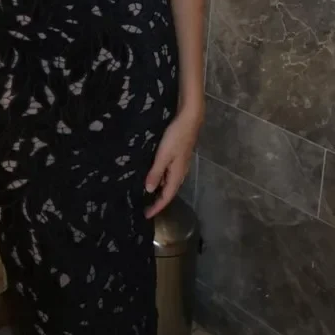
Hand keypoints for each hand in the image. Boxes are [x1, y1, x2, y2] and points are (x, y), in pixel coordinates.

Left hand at [144, 102, 202, 218]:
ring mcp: (180, 164)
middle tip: (144, 206)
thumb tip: (148, 190)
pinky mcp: (178, 156)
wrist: (189, 119)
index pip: (166, 197)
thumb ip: (156, 173)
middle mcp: (180, 172)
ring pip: (169, 182)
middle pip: (169, 192)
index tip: (146, 216)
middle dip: (158, 201)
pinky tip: (154, 174)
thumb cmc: (175, 137)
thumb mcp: (163, 155)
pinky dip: (161, 179)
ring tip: (146, 193)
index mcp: (177, 174)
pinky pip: (169, 173)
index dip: (157, 207)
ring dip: (159, 190)